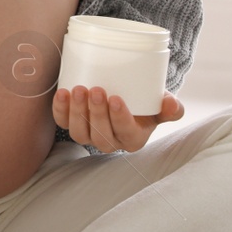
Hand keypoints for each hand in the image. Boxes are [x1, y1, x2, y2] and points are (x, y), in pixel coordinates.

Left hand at [53, 86, 183, 152]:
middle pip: (100, 135)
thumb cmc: (145, 101)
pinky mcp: (72, 124)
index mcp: (133, 139)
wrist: (125, 92)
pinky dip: (60, 110)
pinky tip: (62, 94)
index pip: (126, 133)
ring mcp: (89, 134)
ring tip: (78, 90)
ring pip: (80, 132)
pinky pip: (63, 122)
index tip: (116, 98)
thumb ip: (171, 107)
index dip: (120, 118)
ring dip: (77, 112)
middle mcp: (110, 142)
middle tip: (96, 90)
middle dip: (97, 113)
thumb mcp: (161, 104)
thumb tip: (171, 104)